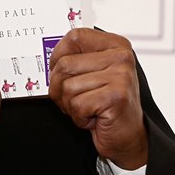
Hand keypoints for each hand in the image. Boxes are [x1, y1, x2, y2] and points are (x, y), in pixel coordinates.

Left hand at [49, 28, 147, 169]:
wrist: (128, 137)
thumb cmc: (107, 107)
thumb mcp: (92, 76)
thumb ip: (75, 61)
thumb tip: (47, 59)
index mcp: (115, 45)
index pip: (74, 37)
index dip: (57, 57)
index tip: (60, 72)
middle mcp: (121, 57)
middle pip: (64, 65)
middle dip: (60, 89)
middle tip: (76, 100)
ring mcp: (121, 76)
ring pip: (67, 87)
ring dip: (71, 106)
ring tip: (90, 109)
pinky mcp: (116, 96)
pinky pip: (77, 105)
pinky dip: (80, 118)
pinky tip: (96, 118)